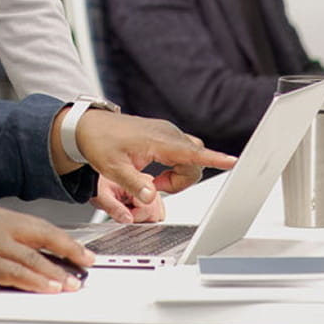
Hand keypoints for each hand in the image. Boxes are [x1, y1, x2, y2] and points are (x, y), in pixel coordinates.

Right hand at [0, 207, 94, 297]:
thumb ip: (7, 244)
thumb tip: (37, 260)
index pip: (39, 225)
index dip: (63, 239)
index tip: (80, 250)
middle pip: (42, 235)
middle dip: (68, 250)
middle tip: (86, 262)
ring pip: (32, 256)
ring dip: (56, 272)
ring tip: (72, 283)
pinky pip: (16, 273)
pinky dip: (35, 282)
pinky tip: (48, 288)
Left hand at [52, 108, 235, 206]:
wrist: (89, 126)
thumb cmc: (100, 142)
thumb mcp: (112, 168)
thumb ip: (133, 184)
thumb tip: (151, 197)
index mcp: (158, 140)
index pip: (192, 152)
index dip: (214, 159)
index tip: (233, 161)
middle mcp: (167, 133)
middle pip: (195, 162)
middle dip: (182, 181)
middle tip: (156, 187)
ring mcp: (167, 132)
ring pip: (190, 158)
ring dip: (179, 175)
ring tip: (154, 181)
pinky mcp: (165, 134)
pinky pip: (182, 153)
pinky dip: (175, 167)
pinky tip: (156, 173)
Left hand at [93, 176, 164, 222]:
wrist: (96, 177)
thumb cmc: (97, 182)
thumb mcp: (102, 196)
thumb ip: (114, 209)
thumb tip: (128, 220)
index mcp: (140, 181)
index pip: (149, 209)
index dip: (135, 217)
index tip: (124, 215)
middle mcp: (148, 184)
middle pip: (156, 214)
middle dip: (140, 219)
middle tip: (124, 212)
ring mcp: (150, 189)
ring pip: (157, 214)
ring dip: (142, 218)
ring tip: (126, 210)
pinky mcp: (148, 194)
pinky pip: (154, 212)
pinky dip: (144, 215)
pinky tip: (131, 210)